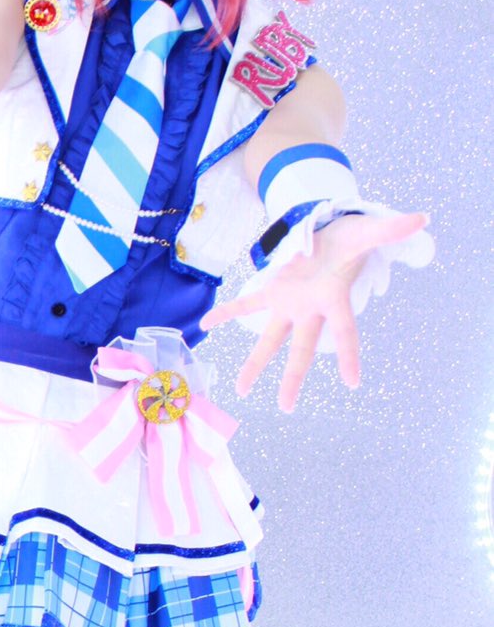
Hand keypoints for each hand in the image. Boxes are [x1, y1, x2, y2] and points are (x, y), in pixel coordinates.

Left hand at [202, 211, 428, 412]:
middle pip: (302, 348)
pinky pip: (247, 304)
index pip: (345, 332)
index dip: (349, 355)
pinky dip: (228, 313)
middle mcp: (311, 309)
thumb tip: (422, 218)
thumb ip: (390, 230)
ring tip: (242, 389)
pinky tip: (205, 324)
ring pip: (271, 337)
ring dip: (256, 362)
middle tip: (286, 407)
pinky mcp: (273, 292)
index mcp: (334, 300)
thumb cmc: (351, 239)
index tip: (352, 382)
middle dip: (294, 377)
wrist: (330, 234)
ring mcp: (290, 304)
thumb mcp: (368, 232)